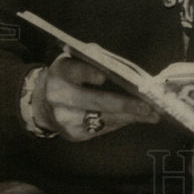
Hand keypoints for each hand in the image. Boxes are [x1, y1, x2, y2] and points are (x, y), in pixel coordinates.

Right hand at [32, 54, 158, 140]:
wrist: (42, 103)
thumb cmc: (68, 77)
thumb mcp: (74, 61)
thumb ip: (92, 59)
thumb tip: (116, 66)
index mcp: (60, 74)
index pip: (75, 71)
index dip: (88, 73)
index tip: (103, 77)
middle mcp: (60, 98)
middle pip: (94, 101)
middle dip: (124, 104)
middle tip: (148, 106)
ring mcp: (66, 120)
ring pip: (103, 119)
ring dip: (130, 117)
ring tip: (152, 114)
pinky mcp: (74, 134)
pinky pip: (103, 129)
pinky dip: (122, 122)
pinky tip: (137, 118)